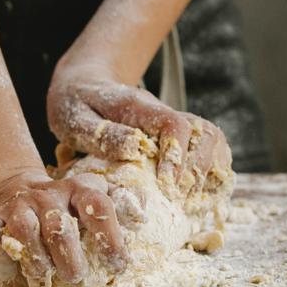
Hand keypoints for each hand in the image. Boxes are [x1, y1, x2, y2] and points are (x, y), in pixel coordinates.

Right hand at [0, 170, 131, 283]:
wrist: (15, 187)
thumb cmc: (65, 204)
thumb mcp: (92, 197)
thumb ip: (120, 204)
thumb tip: (142, 213)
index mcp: (79, 190)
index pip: (99, 207)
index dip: (110, 237)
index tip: (117, 264)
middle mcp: (48, 196)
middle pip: (59, 225)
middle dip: (69, 255)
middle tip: (76, 277)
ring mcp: (18, 206)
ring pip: (25, 229)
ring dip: (35, 256)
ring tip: (43, 274)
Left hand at [47, 62, 231, 194]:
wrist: (82, 85)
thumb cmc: (74, 104)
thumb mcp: (75, 119)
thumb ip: (103, 134)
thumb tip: (136, 148)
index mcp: (138, 107)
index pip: (174, 124)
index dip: (177, 156)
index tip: (167, 184)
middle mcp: (162, 114)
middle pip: (203, 132)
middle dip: (199, 169)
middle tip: (179, 199)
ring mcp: (171, 124)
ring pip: (211, 139)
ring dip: (209, 171)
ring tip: (192, 201)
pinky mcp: (173, 136)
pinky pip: (206, 149)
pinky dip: (210, 172)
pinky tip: (198, 196)